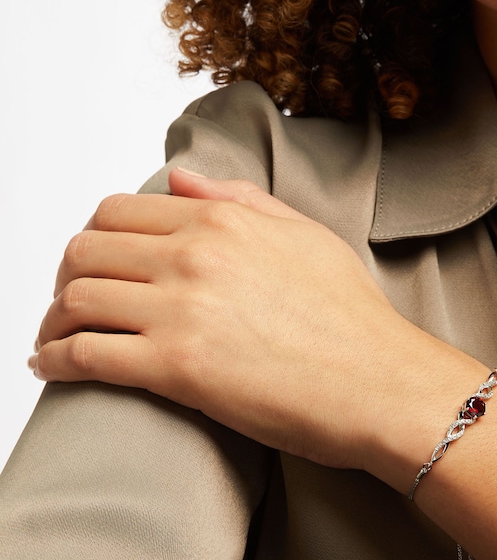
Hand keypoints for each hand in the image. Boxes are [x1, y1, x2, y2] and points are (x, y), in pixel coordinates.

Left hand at [32, 169, 447, 472]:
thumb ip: (241, 198)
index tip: (96, 266)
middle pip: (85, 250)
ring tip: (54, 341)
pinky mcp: (176, 369)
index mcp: (223, 221)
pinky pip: (86, 355)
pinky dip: (55, 360)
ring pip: (74, 299)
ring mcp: (181, 311)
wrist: (382, 384)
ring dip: (52, 322)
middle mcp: (194, 256)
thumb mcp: (308, 237)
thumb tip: (178, 176)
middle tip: (70, 305)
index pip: (120, 212)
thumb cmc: (355, 320)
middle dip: (65, 278)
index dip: (96, 240)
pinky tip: (53, 367)